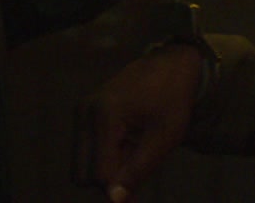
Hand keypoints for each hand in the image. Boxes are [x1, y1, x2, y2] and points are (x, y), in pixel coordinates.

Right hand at [84, 45, 203, 200]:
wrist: (170, 65)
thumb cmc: (173, 100)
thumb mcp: (164, 138)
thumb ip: (138, 170)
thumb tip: (114, 201)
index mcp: (105, 115)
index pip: (100, 174)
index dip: (120, 189)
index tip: (139, 189)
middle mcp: (85, 112)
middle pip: (82, 174)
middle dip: (109, 180)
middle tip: (137, 169)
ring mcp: (81, 111)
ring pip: (81, 165)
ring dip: (107, 168)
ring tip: (134, 151)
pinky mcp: (83, 113)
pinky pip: (85, 152)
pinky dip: (104, 156)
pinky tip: (127, 142)